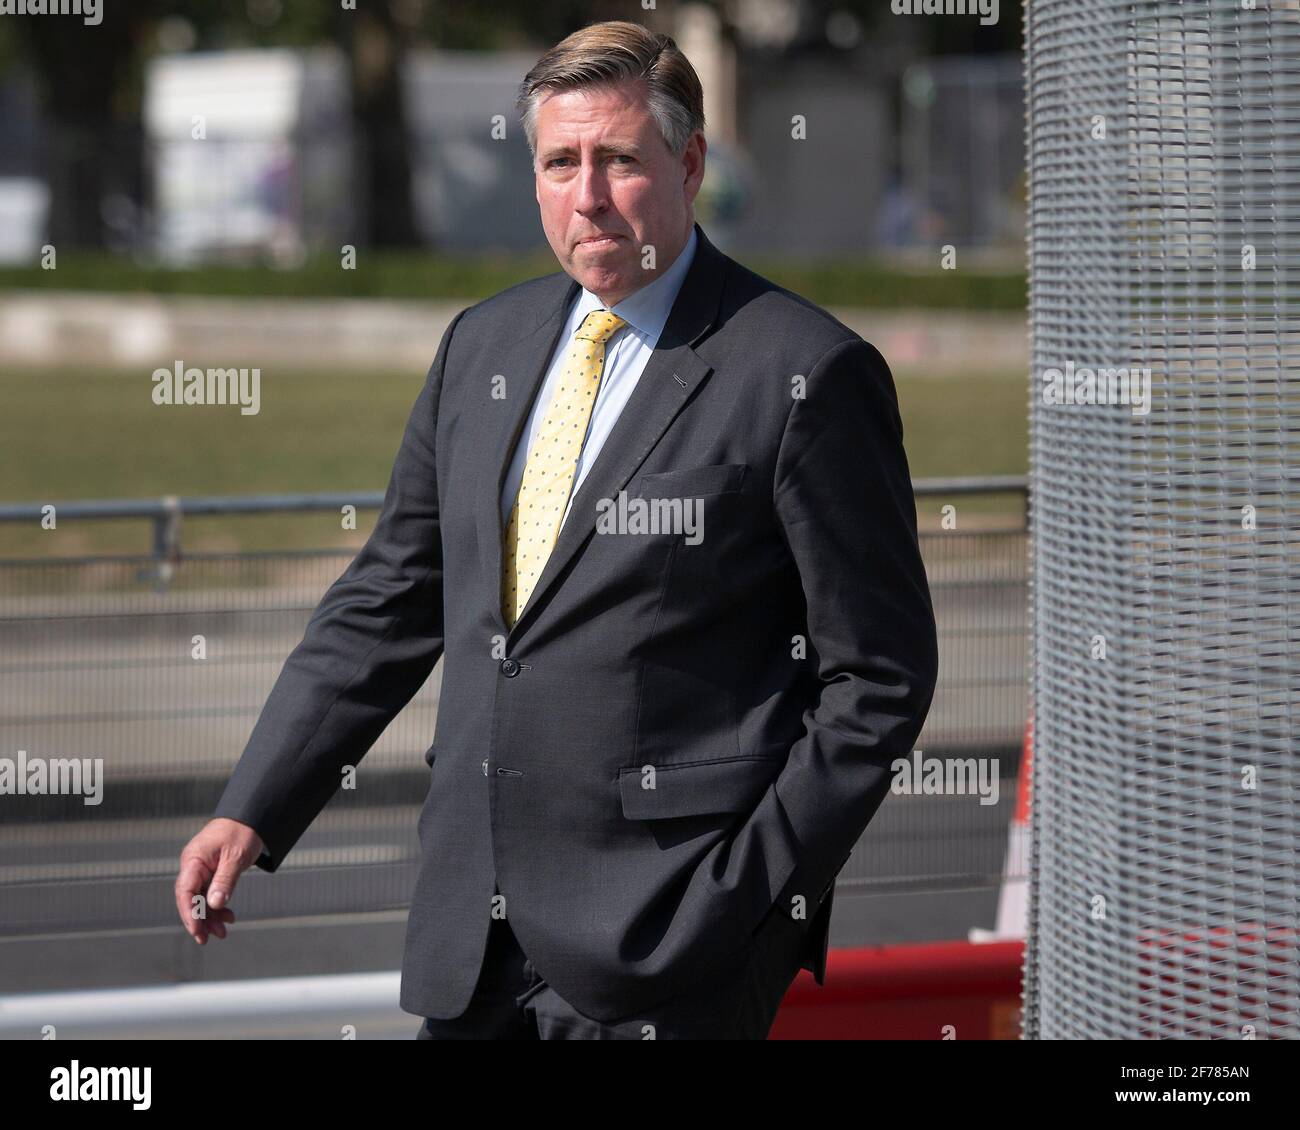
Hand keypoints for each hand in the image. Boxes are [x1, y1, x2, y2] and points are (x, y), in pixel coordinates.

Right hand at [174, 818, 263, 944]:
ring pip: (200, 899)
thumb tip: (214, 905)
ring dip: (209, 917)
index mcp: (194, 860)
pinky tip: (228, 918)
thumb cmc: (242, 833)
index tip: (197, 931)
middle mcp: (193, 867)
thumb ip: (224, 880)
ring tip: (222, 933)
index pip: (185, 891)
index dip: (189, 913)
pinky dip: (218, 907)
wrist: (249, 818)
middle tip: (207, 939)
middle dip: (198, 920)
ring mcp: (201, 870)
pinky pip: (209, 894)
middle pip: (189, 899)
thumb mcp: (236, 857)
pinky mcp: (210, 873)